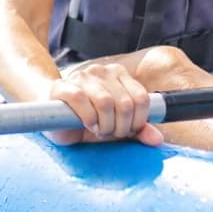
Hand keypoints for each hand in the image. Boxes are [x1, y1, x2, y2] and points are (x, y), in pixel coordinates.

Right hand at [43, 61, 163, 146]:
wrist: (54, 116)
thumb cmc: (89, 119)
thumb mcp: (117, 126)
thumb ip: (138, 130)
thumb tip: (157, 140)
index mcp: (119, 74)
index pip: (142, 98)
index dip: (138, 121)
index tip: (127, 131)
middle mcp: (102, 71)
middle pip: (125, 103)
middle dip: (120, 127)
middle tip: (110, 133)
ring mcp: (82, 76)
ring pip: (106, 102)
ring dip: (105, 124)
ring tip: (99, 130)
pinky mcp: (63, 86)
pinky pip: (82, 100)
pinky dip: (88, 118)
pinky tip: (87, 124)